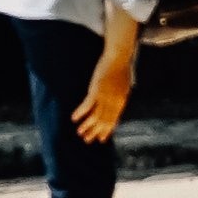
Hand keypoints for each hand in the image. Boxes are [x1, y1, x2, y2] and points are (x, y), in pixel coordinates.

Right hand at [73, 21, 136, 148]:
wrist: (119, 58)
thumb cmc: (121, 69)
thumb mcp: (123, 86)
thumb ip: (119, 97)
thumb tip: (117, 103)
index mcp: (120, 102)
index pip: (112, 121)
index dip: (106, 131)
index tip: (100, 139)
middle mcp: (113, 103)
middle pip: (103, 121)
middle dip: (94, 132)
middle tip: (87, 140)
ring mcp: (105, 97)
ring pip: (95, 116)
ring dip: (86, 126)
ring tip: (79, 133)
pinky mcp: (96, 90)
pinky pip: (87, 105)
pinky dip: (80, 113)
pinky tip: (73, 118)